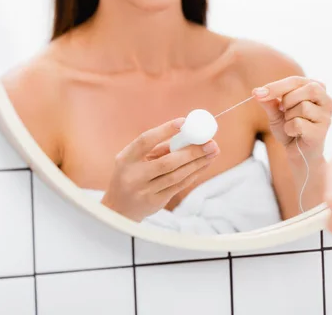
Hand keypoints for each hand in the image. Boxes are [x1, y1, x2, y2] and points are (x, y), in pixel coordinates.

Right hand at [101, 118, 219, 221]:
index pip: (145, 141)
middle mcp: (134, 176)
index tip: (184, 122)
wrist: (118, 209)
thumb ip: (156, 149)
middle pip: (167, 162)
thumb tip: (186, 135)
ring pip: (177, 175)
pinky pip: (179, 186)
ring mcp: (145, 191)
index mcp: (126, 159)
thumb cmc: (130, 175)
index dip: (165, 130)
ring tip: (212, 152)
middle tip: (210, 143)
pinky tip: (203, 165)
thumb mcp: (134, 160)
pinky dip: (193, 174)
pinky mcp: (155, 202)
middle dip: (192, 151)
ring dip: (197, 163)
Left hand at [252, 76, 331, 161]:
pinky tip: (295, 134)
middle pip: (306, 89)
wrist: (298, 153)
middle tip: (284, 111)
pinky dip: (290, 129)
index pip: (296, 81)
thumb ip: (269, 100)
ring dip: (289, 117)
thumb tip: (256, 91)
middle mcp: (327, 101)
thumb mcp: (276, 111)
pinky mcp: (321, 132)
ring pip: (303, 107)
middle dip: (288, 100)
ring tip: (292, 124)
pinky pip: (299, 124)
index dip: (276, 86)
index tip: (257, 93)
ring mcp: (326, 117)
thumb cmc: (290, 128)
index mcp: (317, 89)